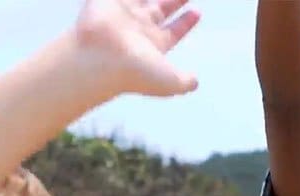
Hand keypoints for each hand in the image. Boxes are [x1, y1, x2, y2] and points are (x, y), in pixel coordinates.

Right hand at [74, 0, 199, 96]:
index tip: (197, 12)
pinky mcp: (108, 0)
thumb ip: (184, 81)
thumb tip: (194, 83)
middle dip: (175, 0)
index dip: (186, 22)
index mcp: (153, 44)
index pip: (173, 31)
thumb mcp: (169, 82)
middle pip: (161, 9)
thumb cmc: (133, 72)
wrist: (101, 58)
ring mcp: (124, 13)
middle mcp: (139, 28)